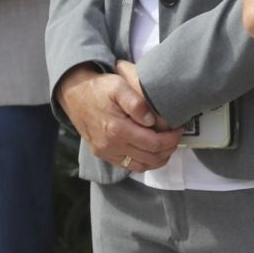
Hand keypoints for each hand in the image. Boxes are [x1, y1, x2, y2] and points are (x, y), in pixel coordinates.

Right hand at [56, 64, 183, 170]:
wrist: (74, 94)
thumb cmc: (100, 88)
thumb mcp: (119, 86)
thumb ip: (137, 103)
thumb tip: (152, 121)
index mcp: (117, 130)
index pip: (154, 144)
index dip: (171, 139)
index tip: (179, 129)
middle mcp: (110, 146)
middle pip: (150, 158)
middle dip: (168, 149)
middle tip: (176, 137)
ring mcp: (105, 152)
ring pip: (140, 166)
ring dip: (158, 159)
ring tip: (167, 145)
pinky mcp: (102, 154)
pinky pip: (127, 165)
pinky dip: (144, 162)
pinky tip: (151, 151)